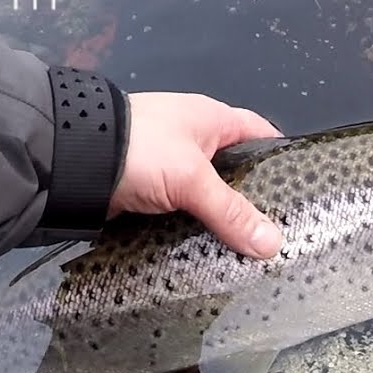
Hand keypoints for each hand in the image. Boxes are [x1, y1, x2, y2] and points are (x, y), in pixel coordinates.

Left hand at [108, 92, 285, 258]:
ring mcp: (170, 168)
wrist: (72, 162)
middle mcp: (193, 140)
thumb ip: (231, 211)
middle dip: (252, 200)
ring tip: (249, 252)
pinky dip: (194, 231)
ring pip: (207, 197)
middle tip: (278, 234)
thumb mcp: (192, 178)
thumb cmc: (140, 150)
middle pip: (235, 172)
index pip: (260, 134)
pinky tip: (209, 253)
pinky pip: (183, 214)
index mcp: (211, 119)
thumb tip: (273, 244)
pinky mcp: (150, 193)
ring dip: (220, 220)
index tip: (301, 191)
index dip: (280, 157)